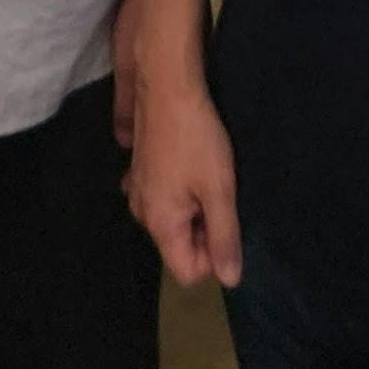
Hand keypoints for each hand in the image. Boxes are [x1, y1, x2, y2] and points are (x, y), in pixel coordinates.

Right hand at [124, 39, 241, 288]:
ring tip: (209, 177)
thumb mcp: (219, 190)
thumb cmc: (197, 138)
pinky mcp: (140, 170)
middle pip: (180, 246)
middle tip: (221, 194)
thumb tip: (230, 281)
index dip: (214, 257)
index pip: (188, 271)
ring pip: (175, 220)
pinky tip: (192, 165)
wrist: (167, 86)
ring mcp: (138, 190)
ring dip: (196, 207)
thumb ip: (224, 237)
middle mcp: (142, 213)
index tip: (228, 223)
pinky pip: (165, 198)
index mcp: (159, 224)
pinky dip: (182, 190)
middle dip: (205, 231)